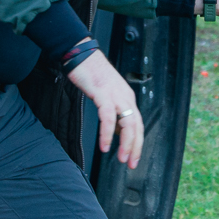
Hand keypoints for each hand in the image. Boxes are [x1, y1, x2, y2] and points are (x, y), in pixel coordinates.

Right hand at [63, 49, 143, 169]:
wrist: (80, 54)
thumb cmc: (91, 73)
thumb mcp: (105, 95)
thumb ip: (113, 112)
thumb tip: (116, 132)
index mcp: (127, 97)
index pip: (138, 124)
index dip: (137, 142)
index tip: (134, 158)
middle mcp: (125, 96)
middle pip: (137, 126)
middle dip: (135, 147)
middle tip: (131, 163)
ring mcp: (115, 94)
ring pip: (127, 123)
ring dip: (126, 143)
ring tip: (122, 158)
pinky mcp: (103, 93)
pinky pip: (108, 117)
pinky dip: (108, 133)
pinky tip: (105, 145)